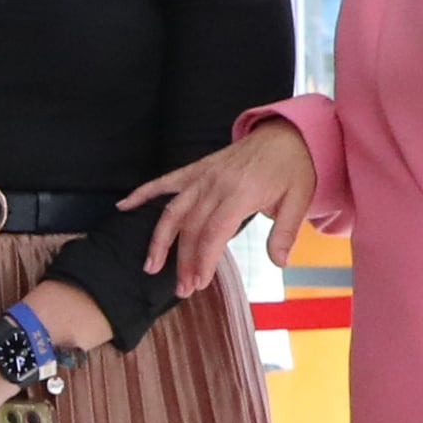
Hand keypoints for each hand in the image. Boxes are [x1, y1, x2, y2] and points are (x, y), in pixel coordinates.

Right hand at [115, 119, 314, 296]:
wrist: (287, 134)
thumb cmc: (294, 168)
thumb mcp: (299, 199)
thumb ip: (284, 232)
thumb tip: (279, 263)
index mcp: (241, 192)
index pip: (214, 232)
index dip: (202, 259)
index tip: (197, 282)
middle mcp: (216, 184)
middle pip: (191, 228)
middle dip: (184, 261)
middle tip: (182, 289)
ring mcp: (203, 175)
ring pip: (173, 210)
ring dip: (160, 240)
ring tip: (150, 265)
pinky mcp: (197, 169)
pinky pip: (165, 182)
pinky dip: (143, 193)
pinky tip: (124, 206)